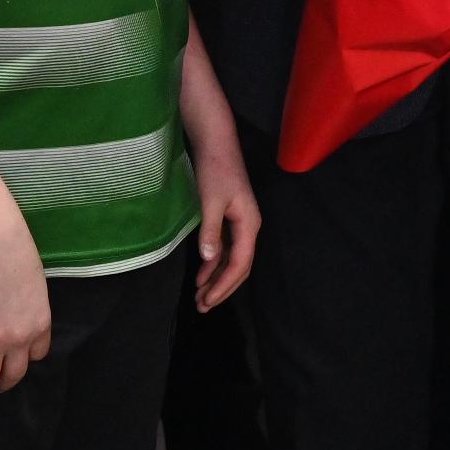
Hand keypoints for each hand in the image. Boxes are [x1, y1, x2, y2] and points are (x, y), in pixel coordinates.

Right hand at [0, 217, 55, 394]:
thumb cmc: (20, 256)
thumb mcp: (36, 287)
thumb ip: (30, 305)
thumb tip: (20, 309)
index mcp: (39, 326)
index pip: (37, 354)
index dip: (27, 359)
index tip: (20, 362)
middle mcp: (18, 340)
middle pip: (13, 373)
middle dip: (4, 384)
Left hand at [189, 150, 260, 314]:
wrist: (216, 143)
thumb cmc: (215, 169)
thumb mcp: (211, 200)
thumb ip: (210, 231)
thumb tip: (208, 260)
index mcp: (249, 224)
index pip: (240, 263)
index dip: (224, 285)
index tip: (207, 300)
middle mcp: (248, 228)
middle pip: (240, 267)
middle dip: (222, 288)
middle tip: (202, 306)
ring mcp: (239, 224)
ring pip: (232, 260)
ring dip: (217, 279)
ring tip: (200, 298)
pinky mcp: (229, 219)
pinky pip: (224, 249)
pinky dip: (213, 264)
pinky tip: (201, 276)